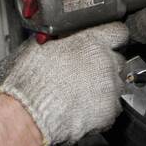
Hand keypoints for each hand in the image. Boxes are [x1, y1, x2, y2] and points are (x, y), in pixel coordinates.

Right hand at [0, 22, 127, 145]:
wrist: (27, 114)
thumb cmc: (28, 81)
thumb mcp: (38, 46)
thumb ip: (57, 39)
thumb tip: (57, 38)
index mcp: (91, 41)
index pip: (118, 31)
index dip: (111, 37)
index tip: (107, 42)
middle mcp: (105, 62)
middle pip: (118, 59)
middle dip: (105, 66)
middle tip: (85, 73)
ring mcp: (110, 88)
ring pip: (117, 85)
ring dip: (104, 88)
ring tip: (82, 94)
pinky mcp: (109, 112)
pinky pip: (112, 109)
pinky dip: (101, 110)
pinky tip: (83, 110)